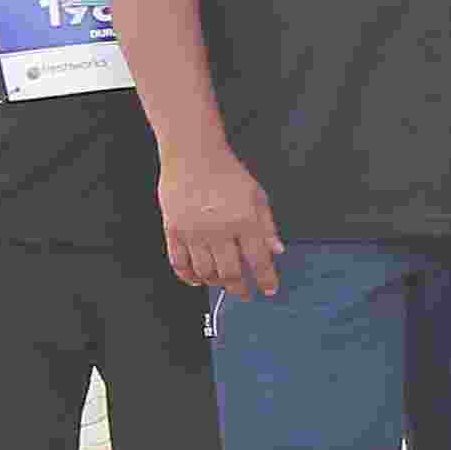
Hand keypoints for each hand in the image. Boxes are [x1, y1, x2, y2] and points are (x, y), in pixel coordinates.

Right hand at [160, 145, 283, 299]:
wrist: (193, 156)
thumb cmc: (227, 174)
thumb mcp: (257, 196)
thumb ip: (267, 226)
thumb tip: (276, 251)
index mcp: (245, 221)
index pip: (259, 260)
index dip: (265, 279)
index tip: (269, 290)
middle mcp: (219, 230)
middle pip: (230, 273)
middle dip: (240, 289)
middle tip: (244, 293)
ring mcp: (194, 232)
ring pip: (205, 272)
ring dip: (215, 283)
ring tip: (223, 283)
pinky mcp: (173, 231)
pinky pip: (179, 264)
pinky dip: (188, 277)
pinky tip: (197, 280)